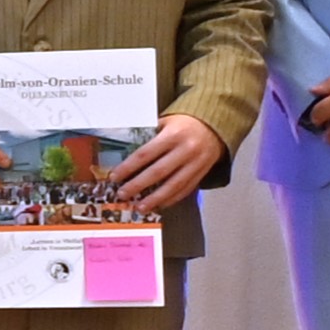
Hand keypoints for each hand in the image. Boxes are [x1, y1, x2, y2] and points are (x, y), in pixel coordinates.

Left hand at [109, 111, 225, 211]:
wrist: (215, 126)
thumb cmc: (184, 123)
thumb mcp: (165, 121)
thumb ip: (148, 134)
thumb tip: (123, 148)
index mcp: (173, 135)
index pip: (145, 154)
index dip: (128, 167)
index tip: (115, 177)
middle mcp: (186, 150)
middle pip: (158, 172)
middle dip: (138, 185)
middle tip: (122, 194)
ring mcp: (196, 163)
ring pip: (173, 185)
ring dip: (155, 199)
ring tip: (139, 208)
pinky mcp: (202, 173)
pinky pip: (186, 189)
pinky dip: (171, 199)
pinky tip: (159, 205)